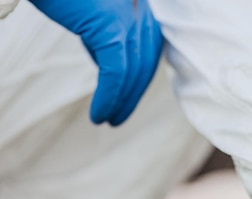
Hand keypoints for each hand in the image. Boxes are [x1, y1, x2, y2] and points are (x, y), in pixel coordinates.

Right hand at [29, 0, 162, 124]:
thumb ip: (104, 28)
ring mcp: (129, 16)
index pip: (148, 49)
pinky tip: (100, 114)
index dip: (139, 78)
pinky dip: (109, 98)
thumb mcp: (90, 10)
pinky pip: (116, 72)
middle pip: (145, 62)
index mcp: (138, 5)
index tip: (126, 97)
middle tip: (118, 116)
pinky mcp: (111, 26)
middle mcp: (140, 8)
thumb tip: (106, 57)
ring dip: (120, 102)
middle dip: (132, 94)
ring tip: (108, 120)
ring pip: (133, 72)